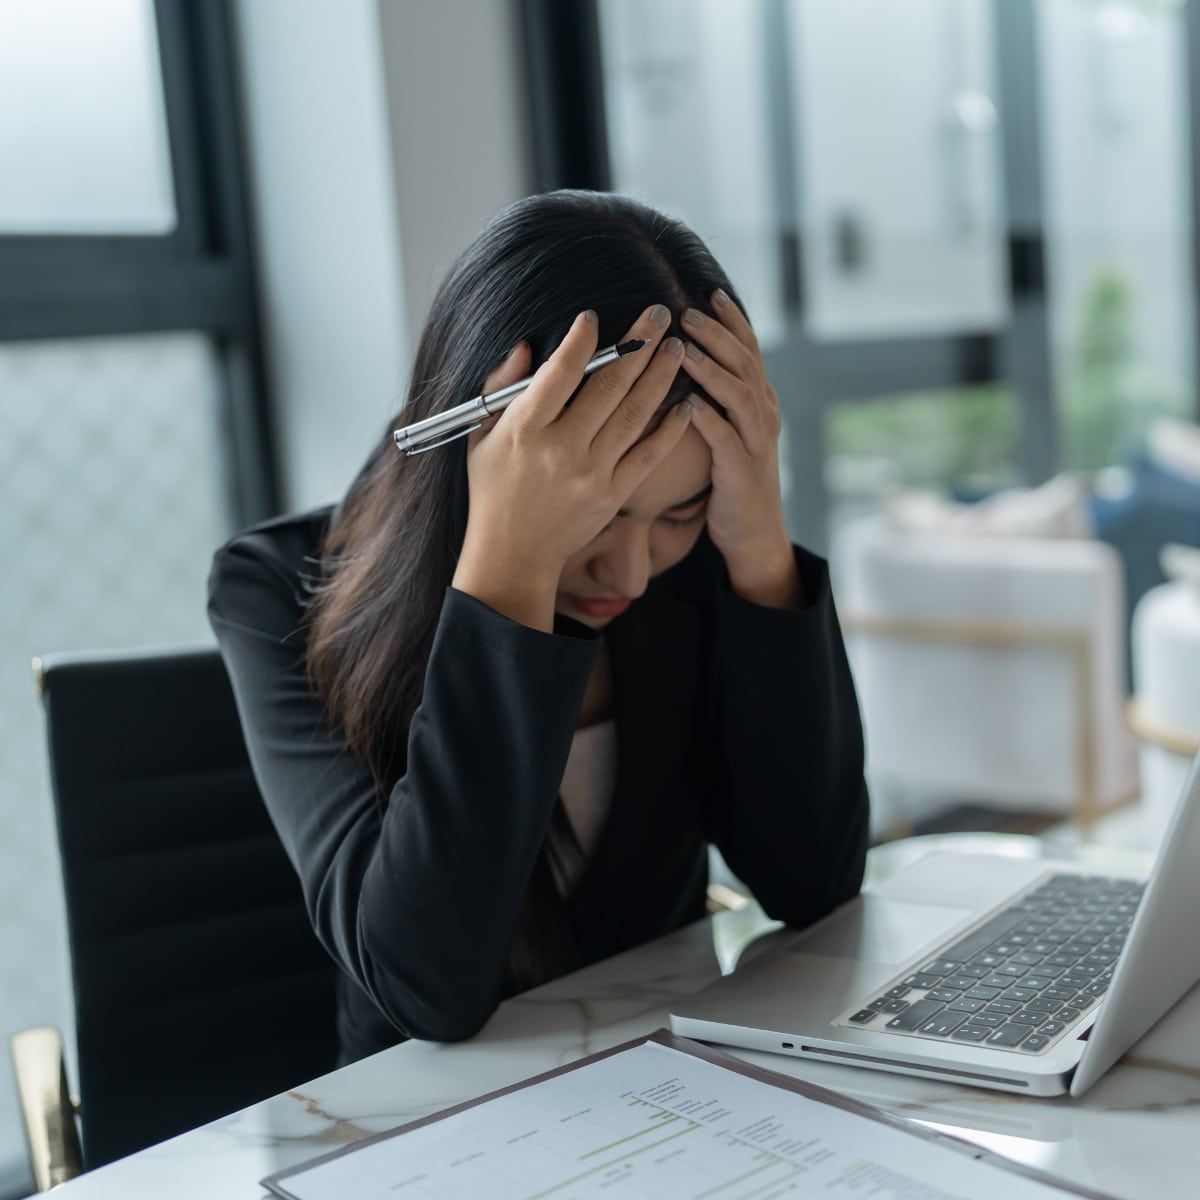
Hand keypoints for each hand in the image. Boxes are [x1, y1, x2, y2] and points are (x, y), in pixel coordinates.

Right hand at [459, 304, 690, 580]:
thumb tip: (527, 345)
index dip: (581, 341)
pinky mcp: (613, 494)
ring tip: (676, 347)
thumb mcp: (480, 436)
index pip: (560, 373)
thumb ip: (502, 388)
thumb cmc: (493, 489)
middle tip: (659, 313)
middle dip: (637, 344)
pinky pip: (648, 455)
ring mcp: (591, 473)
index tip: (595, 316)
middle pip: (608, 386)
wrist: (513, 553)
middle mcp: (561, 449)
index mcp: (525, 429)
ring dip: (659, 376)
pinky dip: (669, 429)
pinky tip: (686, 404)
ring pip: (634, 414)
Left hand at [678, 289, 792, 587]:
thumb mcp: (729, 431)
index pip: (749, 351)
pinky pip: (725, 439)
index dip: (732, 321)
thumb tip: (689, 363)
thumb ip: (718, 399)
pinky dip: (708, 419)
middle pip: (743, 363)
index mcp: (760, 403)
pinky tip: (688, 403)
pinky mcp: (742, 469)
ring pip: (738, 394)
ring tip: (684, 347)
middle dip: (717, 334)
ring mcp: (756, 442)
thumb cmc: (731, 480)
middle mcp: (763, 415)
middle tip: (688, 311)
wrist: (754, 533)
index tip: (710, 293)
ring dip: (711, 368)